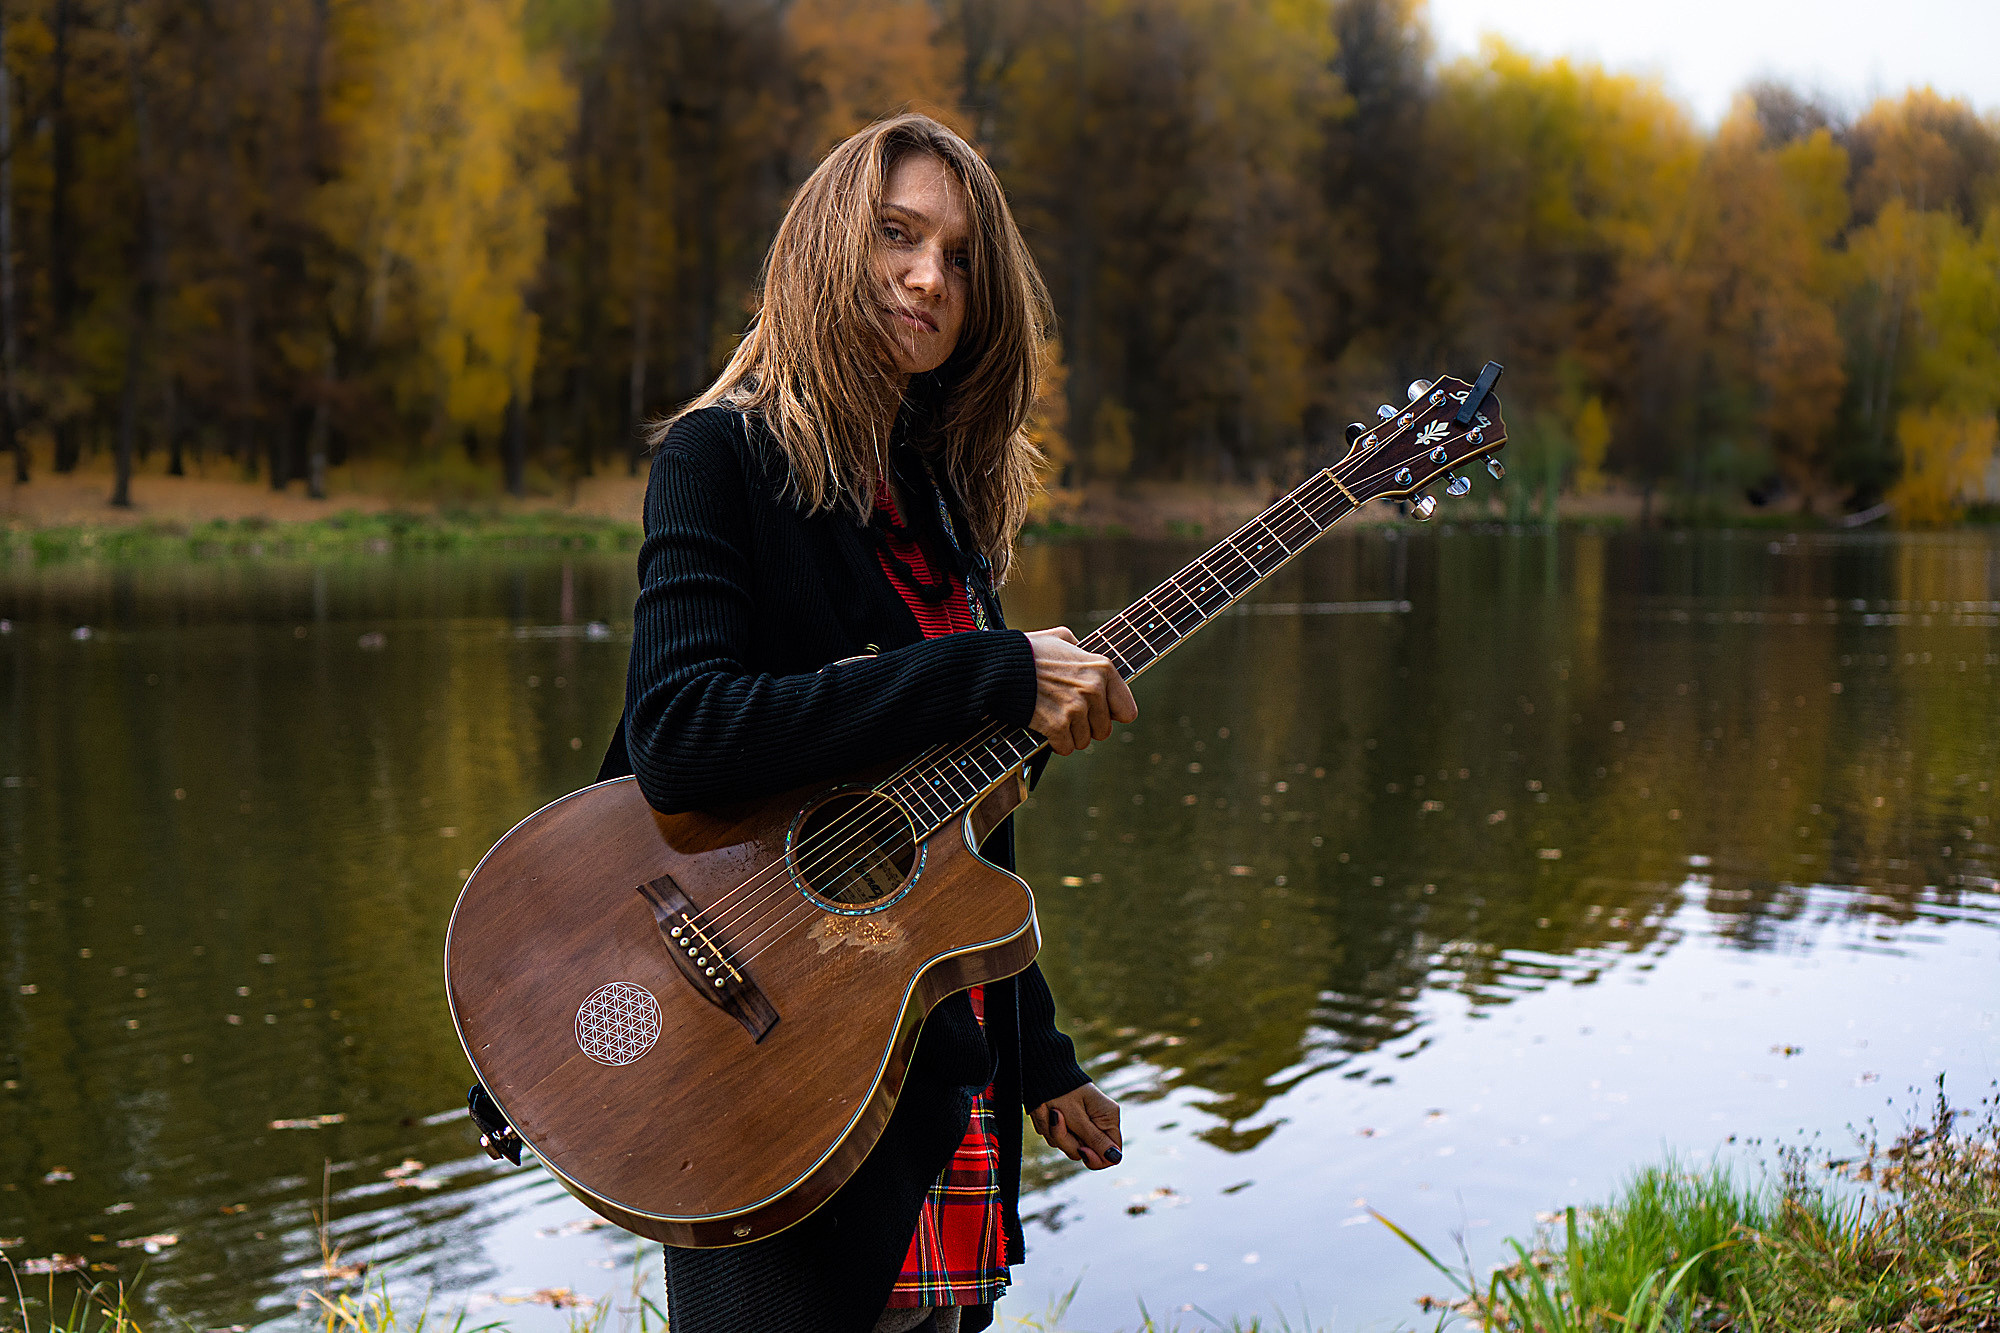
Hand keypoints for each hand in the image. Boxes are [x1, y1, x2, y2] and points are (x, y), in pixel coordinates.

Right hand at [1025, 628, 1137, 755]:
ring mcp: (1076, 709)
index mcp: (1103, 669)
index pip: (1127, 712)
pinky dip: (1055, 743)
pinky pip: (1066, 747)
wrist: (1001, 666)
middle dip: (1086, 728)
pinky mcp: (1057, 725)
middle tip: (1068, 716)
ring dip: (1069, 735)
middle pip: (1103, 731)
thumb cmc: (1029, 651)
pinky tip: (1045, 729)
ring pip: (1084, 741)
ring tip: (1054, 719)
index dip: (1110, 715)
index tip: (1097, 713)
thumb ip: (1080, 647)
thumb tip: (1083, 651)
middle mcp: (1094, 689)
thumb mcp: (1061, 637)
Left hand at [1030, 1083, 1122, 1169]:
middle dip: (1068, 1141)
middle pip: (1088, 1152)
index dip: (1096, 1158)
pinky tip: (1046, 1112)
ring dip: (1056, 1134)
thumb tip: (1115, 1158)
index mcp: (1109, 1118)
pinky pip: (1059, 1138)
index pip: (1112, 1153)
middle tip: (1057, 1118)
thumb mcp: (1077, 1117)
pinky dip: (1050, 1128)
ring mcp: (1083, 1124)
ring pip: (1070, 1147)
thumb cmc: (1060, 1091)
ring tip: (1050, 1111)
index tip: (1081, 1150)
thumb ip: (1095, 1139)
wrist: (1041, 1070)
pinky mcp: (1069, 1123)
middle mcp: (1099, 1123)